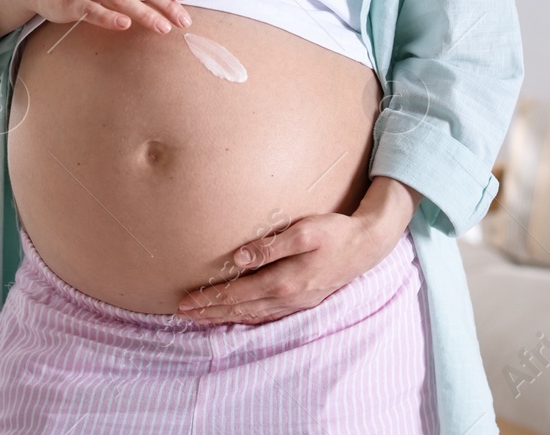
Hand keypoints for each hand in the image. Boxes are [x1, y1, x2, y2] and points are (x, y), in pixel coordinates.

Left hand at [174, 201, 410, 323]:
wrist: (366, 246)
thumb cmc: (334, 233)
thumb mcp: (305, 231)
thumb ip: (272, 245)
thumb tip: (239, 257)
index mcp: (286, 281)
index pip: (239, 294)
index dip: (211, 298)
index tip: (186, 301)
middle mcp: (289, 298)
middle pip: (241, 309)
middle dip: (210, 312)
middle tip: (182, 313)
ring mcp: (296, 303)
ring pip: (253, 315)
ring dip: (225, 318)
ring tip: (200, 318)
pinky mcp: (302, 301)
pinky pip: (267, 315)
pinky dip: (247, 318)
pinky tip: (235, 317)